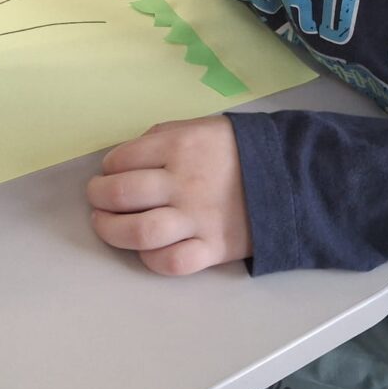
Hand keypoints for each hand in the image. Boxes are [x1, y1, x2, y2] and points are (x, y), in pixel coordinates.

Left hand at [86, 116, 249, 275]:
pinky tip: (145, 249)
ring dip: (112, 229)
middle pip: (122, 194)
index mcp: (179, 146)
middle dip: (99, 197)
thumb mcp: (199, 126)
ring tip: (105, 224)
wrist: (289, 177)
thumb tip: (125, 158)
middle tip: (98, 198)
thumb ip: (162, 137)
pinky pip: (171, 262)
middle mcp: (183, 182)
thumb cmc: (236, 149)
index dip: (108, 166)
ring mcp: (197, 219)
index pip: (122, 159)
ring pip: (140, 231)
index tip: (110, 171)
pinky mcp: (212, 248)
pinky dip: (150, 259)